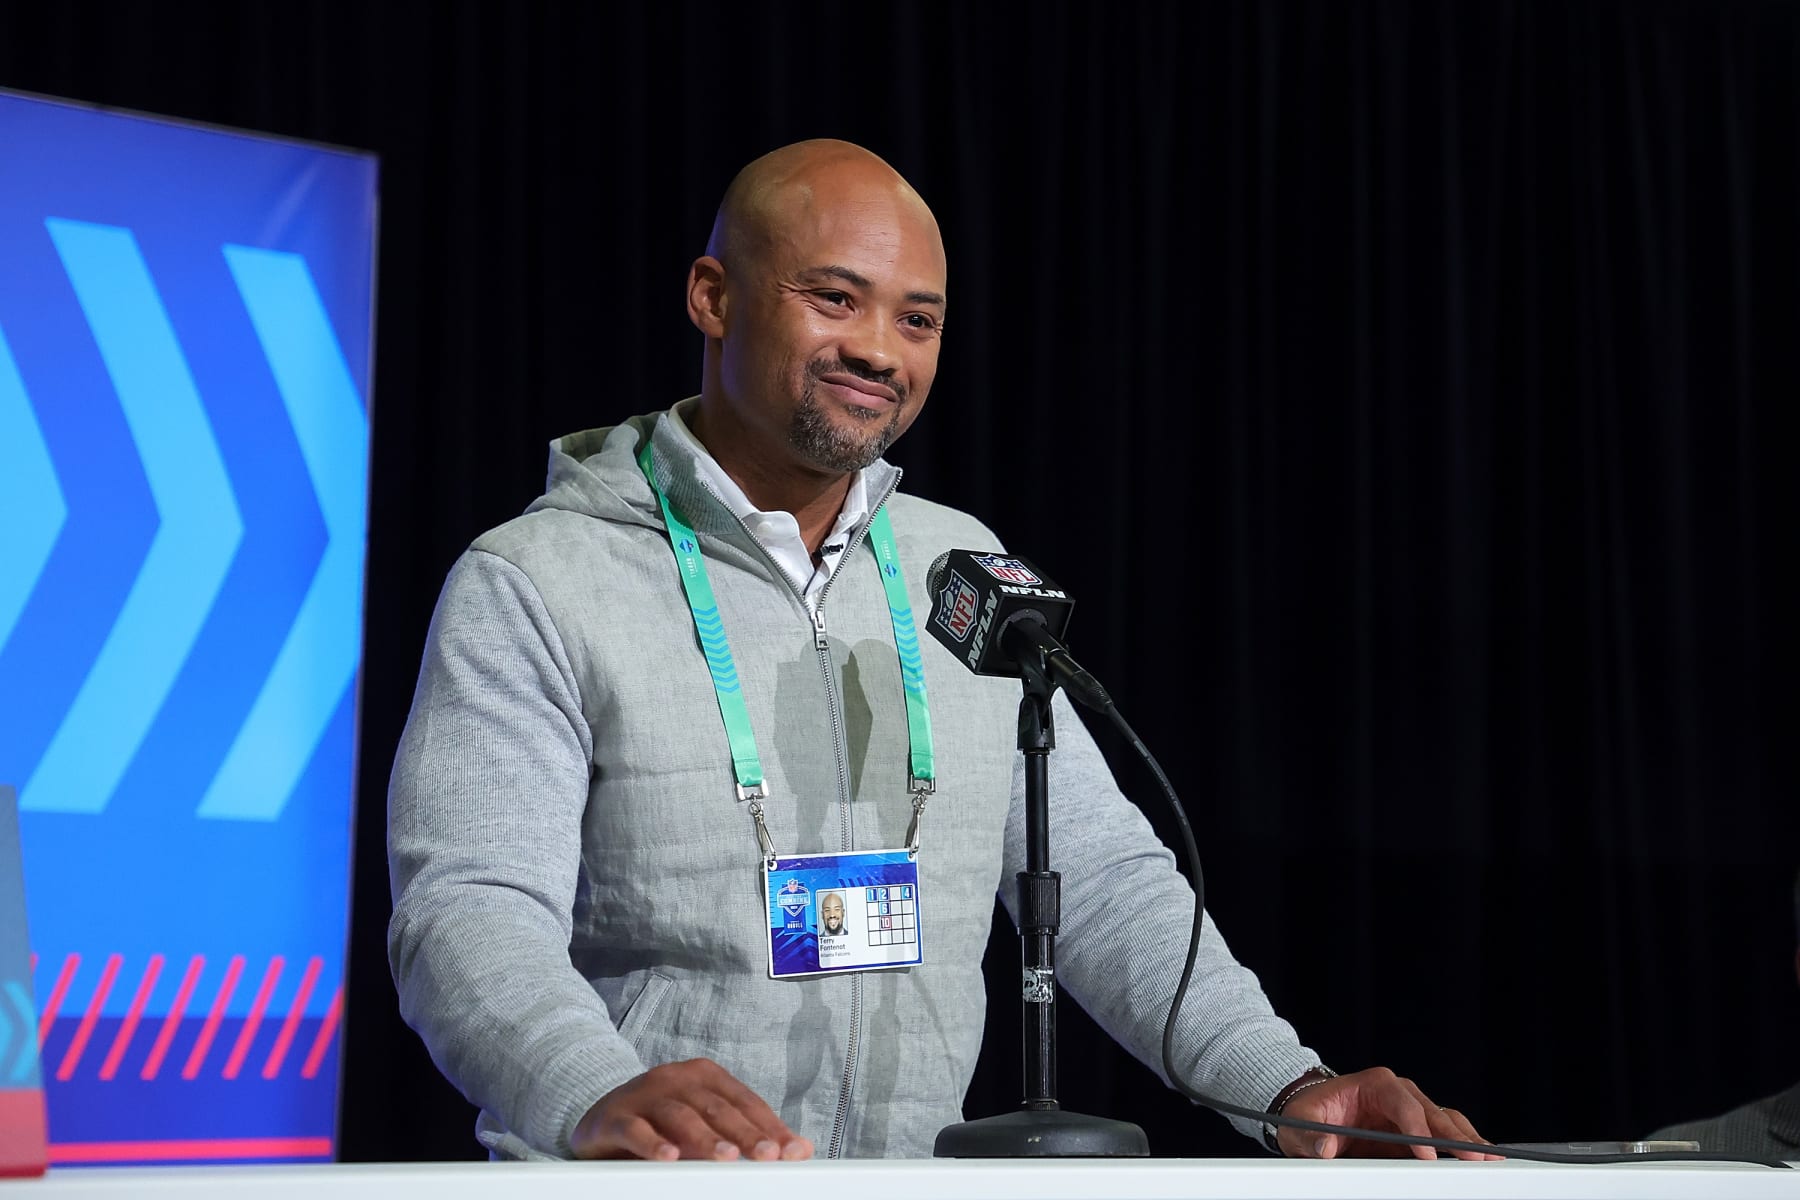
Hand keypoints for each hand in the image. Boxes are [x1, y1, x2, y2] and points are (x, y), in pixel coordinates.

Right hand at [571, 1058, 813, 1161]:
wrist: (600, 1114)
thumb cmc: (662, 1122)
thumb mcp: (705, 1123)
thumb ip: (746, 1134)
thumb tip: (799, 1150)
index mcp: (704, 1076)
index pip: (744, 1102)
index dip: (770, 1126)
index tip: (792, 1152)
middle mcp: (676, 1079)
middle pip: (716, 1107)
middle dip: (745, 1133)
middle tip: (768, 1155)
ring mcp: (644, 1095)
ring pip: (680, 1116)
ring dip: (705, 1139)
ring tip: (726, 1158)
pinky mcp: (615, 1117)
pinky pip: (635, 1130)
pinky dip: (653, 1144)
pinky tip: (669, 1158)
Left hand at [1275, 1066, 1499, 1160]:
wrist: (1313, 1116)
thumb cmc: (1308, 1114)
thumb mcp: (1300, 1123)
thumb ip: (1309, 1135)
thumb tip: (1324, 1147)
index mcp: (1374, 1083)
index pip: (1402, 1103)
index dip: (1416, 1128)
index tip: (1426, 1153)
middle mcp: (1399, 1093)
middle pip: (1433, 1112)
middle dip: (1453, 1136)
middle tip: (1474, 1158)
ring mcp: (1412, 1111)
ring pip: (1447, 1121)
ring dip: (1467, 1140)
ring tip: (1487, 1160)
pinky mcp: (1418, 1130)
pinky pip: (1446, 1135)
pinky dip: (1463, 1146)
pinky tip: (1479, 1159)